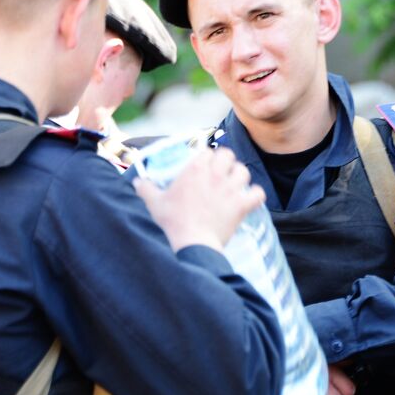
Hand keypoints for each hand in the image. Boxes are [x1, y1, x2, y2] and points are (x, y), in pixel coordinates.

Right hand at [134, 147, 263, 251]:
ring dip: (240, 177)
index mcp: (194, 170)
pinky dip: (255, 195)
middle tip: (222, 172)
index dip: (208, 157)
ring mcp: (230, 189)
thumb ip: (145, 189)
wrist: (191, 243)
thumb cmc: (172, 222)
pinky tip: (250, 199)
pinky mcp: (241, 205)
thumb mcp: (154, 203)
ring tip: (235, 185)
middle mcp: (214, 175)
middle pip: (228, 155)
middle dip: (226, 162)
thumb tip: (136, 182)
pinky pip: (257, 193)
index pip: (208, 151)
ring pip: (244, 171)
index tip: (206, 165)